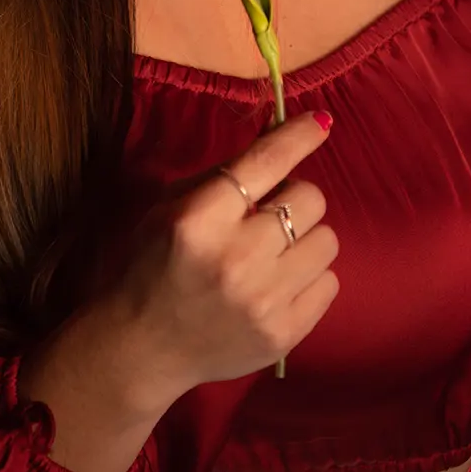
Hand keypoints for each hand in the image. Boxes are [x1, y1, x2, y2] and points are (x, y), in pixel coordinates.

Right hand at [107, 110, 338, 396]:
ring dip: (304, 240)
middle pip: (309, 199)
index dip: (299, 137)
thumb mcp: (170, 209)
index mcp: (200, 219)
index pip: (266, 163)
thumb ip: (223, 176)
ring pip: (327, 241)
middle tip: (269, 216)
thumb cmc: (151, 267)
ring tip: (275, 255)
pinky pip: (329, 284)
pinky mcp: (284, 334)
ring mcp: (264, 300)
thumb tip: (282, 135)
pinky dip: (308, 279)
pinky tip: (277, 286)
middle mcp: (236, 257)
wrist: (141, 348)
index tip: (320, 124)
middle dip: (293, 199)